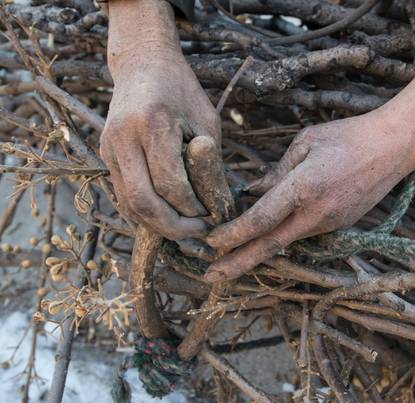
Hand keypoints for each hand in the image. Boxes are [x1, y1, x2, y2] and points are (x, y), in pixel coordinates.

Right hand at [100, 0, 217, 239]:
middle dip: (173, 226)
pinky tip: (166, 218)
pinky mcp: (105, 155)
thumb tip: (217, 207)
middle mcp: (124, 137)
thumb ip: (209, 162)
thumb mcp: (207, 121)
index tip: (211, 217)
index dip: (192, 208)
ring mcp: (109, 147)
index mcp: (153, 123)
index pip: (170, 183)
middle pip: (143, 200)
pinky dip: (144, 213)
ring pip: (128, 203)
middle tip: (198, 233)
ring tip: (185, 230)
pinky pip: (122, 195)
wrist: (142, 65)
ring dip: (157, 225)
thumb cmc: (182, 92)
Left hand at [204, 71, 414, 282]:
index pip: (261, 219)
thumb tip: (252, 191)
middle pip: (270, 245)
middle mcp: (317, 212)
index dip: (233, 234)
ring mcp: (331, 223)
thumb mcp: (305, 142)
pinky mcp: (341, 226)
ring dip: (260, 247)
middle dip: (238, 263)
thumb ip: (276, 172)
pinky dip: (284, 235)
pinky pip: (305, 233)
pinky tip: (269, 233)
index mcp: (304, 187)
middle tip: (211, 277)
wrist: (394, 147)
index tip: (211, 242)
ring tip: (232, 254)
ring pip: (287, 240)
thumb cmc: (348, 136)